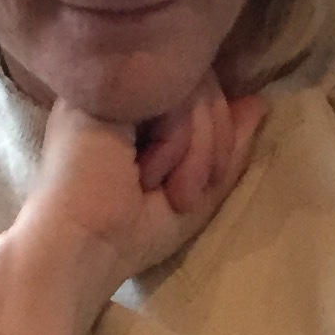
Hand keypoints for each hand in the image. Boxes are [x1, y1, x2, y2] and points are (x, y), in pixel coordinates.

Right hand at [0, 76, 264, 334]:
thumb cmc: (126, 234)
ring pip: (196, 85)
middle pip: (204, 83)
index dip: (221, 133)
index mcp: (137, 110)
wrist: (76, 252)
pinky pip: (177, 92)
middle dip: (216, 144)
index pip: (201, 90)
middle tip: (187, 195)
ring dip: (200, 151)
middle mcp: (123, 89)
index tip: (208, 184)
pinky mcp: (106, 88)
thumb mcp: (195, 193)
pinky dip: (181, 142)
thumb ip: (227, 148)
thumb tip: (258, 102)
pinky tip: (150, 174)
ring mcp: (112, 84)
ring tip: (173, 192)